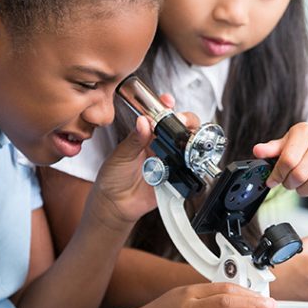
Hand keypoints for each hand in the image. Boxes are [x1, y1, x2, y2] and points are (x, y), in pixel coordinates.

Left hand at [92, 94, 199, 227]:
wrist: (116, 205)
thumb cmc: (113, 177)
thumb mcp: (121, 156)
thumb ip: (134, 140)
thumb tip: (143, 122)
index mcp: (148, 135)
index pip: (162, 116)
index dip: (168, 107)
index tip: (168, 102)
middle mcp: (162, 146)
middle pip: (182, 128)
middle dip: (187, 121)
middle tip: (181, 122)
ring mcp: (170, 161)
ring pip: (189, 146)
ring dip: (192, 141)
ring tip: (188, 141)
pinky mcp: (176, 177)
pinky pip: (189, 169)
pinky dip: (193, 164)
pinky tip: (190, 161)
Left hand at [253, 122, 307, 198]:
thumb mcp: (289, 142)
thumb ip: (272, 148)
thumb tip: (257, 151)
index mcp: (305, 131)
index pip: (288, 159)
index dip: (277, 174)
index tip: (272, 180)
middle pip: (301, 174)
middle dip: (289, 183)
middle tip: (287, 183)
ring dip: (303, 190)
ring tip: (300, 185)